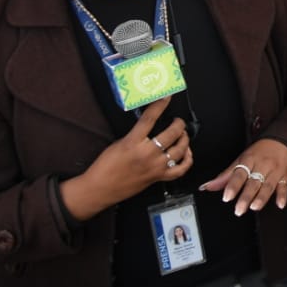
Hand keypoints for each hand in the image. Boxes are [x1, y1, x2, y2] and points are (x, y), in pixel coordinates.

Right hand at [60, 97, 192, 220]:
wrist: (99, 189)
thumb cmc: (105, 167)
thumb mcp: (119, 143)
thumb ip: (136, 134)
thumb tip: (149, 125)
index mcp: (133, 142)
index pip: (150, 118)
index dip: (160, 105)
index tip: (167, 97)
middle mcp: (147, 154)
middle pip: (172, 134)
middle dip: (179, 124)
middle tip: (178, 121)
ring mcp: (155, 167)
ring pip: (180, 150)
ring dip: (184, 139)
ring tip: (183, 134)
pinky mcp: (158, 178)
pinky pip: (180, 170)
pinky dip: (187, 160)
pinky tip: (187, 153)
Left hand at [201, 138, 286, 215]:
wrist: (282, 140)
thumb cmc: (259, 153)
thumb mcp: (241, 160)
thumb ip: (225, 176)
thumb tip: (207, 186)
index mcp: (249, 160)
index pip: (239, 174)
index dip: (233, 186)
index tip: (226, 197)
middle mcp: (262, 165)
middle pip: (254, 182)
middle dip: (246, 196)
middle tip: (239, 209)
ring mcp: (275, 171)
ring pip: (268, 185)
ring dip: (262, 197)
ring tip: (254, 207)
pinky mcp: (286, 176)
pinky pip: (285, 186)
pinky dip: (283, 196)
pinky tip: (280, 204)